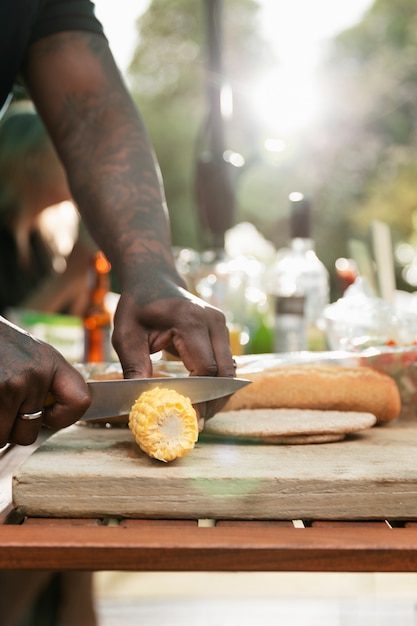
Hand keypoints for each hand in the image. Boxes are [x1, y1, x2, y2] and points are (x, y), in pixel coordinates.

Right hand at [0, 318, 89, 446]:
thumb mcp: (31, 353)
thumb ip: (46, 381)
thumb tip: (52, 418)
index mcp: (49, 362)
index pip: (80, 401)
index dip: (63, 417)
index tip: (46, 416)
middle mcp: (32, 375)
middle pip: (28, 434)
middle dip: (11, 428)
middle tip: (1, 405)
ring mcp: (8, 386)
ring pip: (2, 438)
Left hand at [111, 287, 235, 427]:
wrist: (153, 280)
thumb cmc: (138, 306)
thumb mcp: (126, 335)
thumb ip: (135, 366)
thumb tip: (142, 403)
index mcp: (190, 320)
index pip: (205, 368)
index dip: (200, 398)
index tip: (189, 420)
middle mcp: (213, 321)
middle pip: (225, 373)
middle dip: (213, 402)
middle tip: (195, 424)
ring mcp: (221, 325)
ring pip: (230, 371)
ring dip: (217, 395)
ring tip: (198, 415)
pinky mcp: (222, 332)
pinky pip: (225, 364)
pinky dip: (217, 384)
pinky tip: (201, 399)